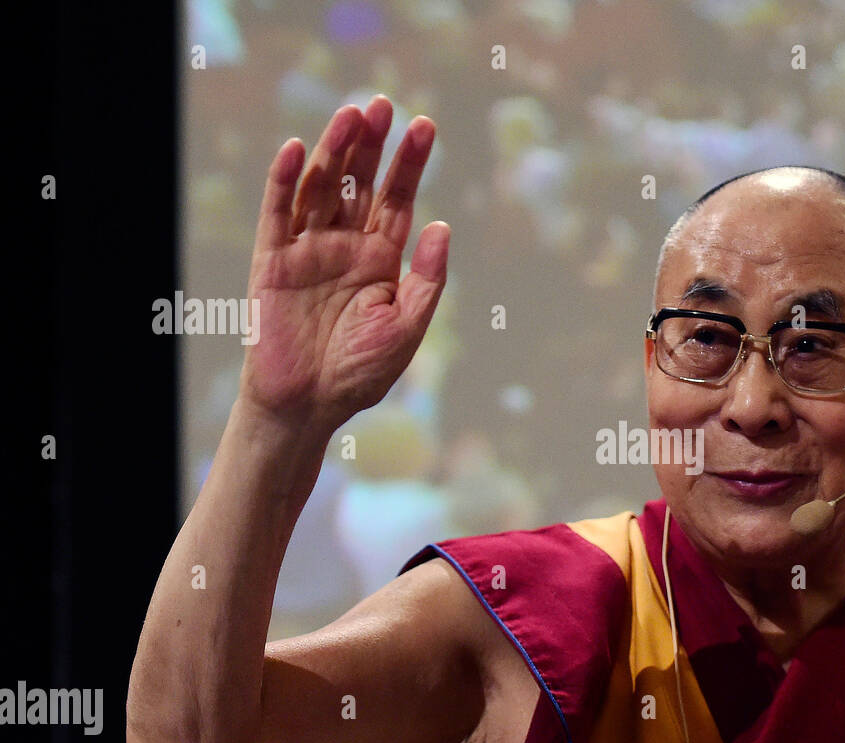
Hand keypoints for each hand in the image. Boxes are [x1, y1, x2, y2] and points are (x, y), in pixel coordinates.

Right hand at [240, 95, 448, 434]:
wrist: (308, 406)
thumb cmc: (359, 374)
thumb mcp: (407, 327)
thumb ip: (427, 279)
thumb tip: (442, 224)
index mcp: (380, 260)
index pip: (397, 200)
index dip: (410, 163)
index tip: (425, 125)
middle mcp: (344, 247)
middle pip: (358, 183)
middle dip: (372, 145)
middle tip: (384, 104)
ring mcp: (307, 251)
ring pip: (320, 188)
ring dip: (333, 150)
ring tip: (352, 115)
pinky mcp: (273, 262)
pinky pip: (277, 214)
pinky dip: (283, 181)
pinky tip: (295, 148)